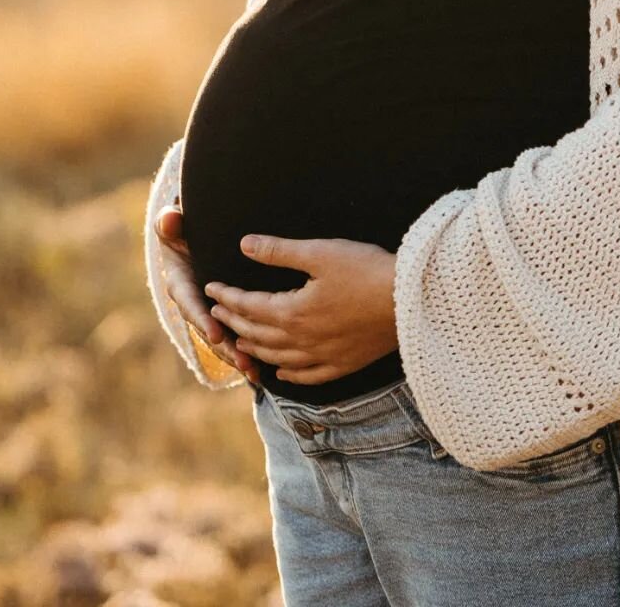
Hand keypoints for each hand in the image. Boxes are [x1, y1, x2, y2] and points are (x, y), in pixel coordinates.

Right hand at [152, 204, 261, 386]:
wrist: (192, 234)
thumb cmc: (184, 226)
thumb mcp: (174, 222)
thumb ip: (170, 221)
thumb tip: (169, 220)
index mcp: (180, 282)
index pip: (189, 303)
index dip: (201, 318)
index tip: (215, 332)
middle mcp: (192, 302)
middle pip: (208, 328)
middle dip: (225, 346)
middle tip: (243, 361)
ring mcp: (207, 311)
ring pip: (222, 337)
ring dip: (237, 354)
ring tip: (254, 371)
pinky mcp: (223, 314)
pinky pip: (234, 334)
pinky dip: (247, 349)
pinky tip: (262, 367)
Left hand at [204, 234, 398, 385]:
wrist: (408, 302)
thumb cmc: (365, 270)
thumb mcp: (320, 253)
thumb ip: (279, 251)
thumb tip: (244, 244)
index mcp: (292, 312)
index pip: (249, 306)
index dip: (227, 297)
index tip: (211, 288)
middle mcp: (301, 340)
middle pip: (258, 333)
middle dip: (234, 321)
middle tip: (217, 313)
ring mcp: (322, 356)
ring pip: (278, 358)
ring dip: (255, 349)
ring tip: (240, 342)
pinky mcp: (343, 364)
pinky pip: (307, 376)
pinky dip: (289, 375)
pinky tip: (282, 373)